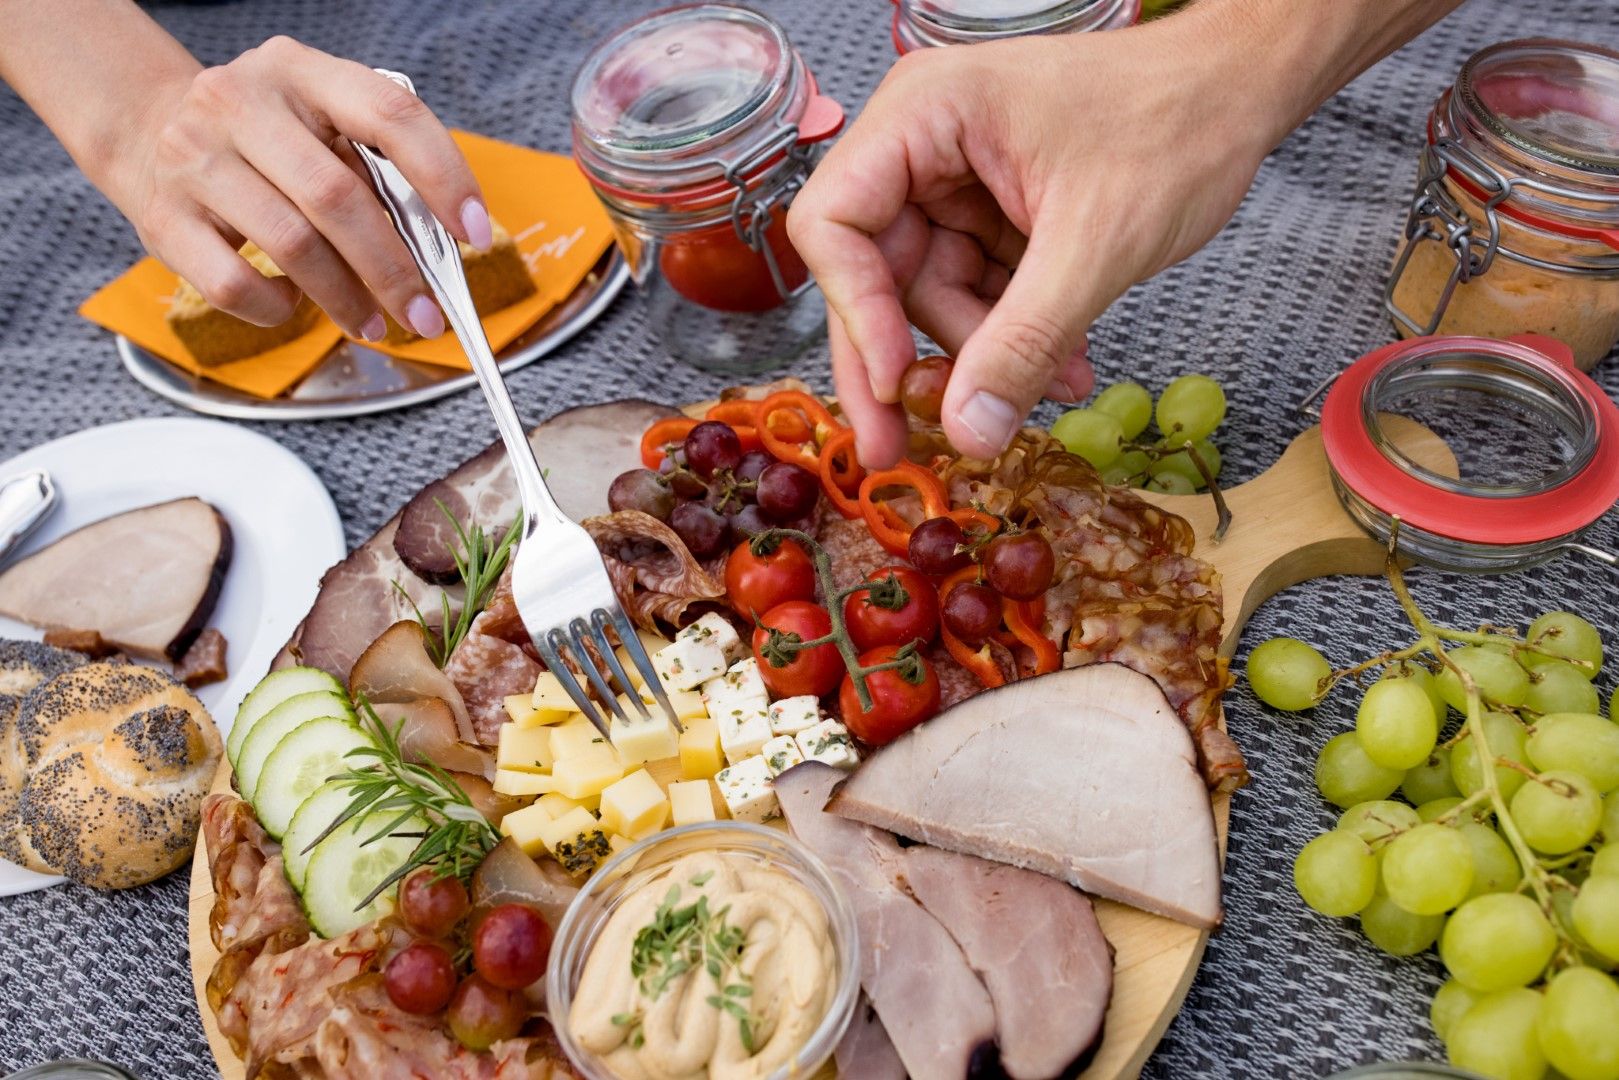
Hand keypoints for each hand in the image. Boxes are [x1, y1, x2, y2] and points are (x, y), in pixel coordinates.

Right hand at [116, 36, 484, 339]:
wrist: (146, 126)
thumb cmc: (264, 138)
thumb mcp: (319, 123)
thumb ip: (374, 167)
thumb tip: (437, 249)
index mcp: (301, 71)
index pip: (389, 115)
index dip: (443, 177)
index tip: (475, 234)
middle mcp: (240, 102)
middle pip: (338, 197)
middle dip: (395, 270)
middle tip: (426, 315)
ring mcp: (194, 157)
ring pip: (292, 245)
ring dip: (346, 297)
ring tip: (373, 322)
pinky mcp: (164, 217)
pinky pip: (234, 283)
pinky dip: (278, 307)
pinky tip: (294, 304)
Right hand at [787, 22, 1274, 464]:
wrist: (1241, 93)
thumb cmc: (1175, 123)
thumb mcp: (1095, 244)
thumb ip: (1024, 341)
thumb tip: (967, 433)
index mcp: (924, 115)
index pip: (835, 223)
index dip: (854, 310)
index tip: (897, 382)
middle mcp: (921, 144)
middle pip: (870, 271)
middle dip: (900, 362)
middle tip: (896, 449)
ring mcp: (955, 181)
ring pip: (927, 295)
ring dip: (982, 355)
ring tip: (1050, 382)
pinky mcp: (989, 212)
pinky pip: (974, 292)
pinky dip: (1013, 335)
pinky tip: (1063, 365)